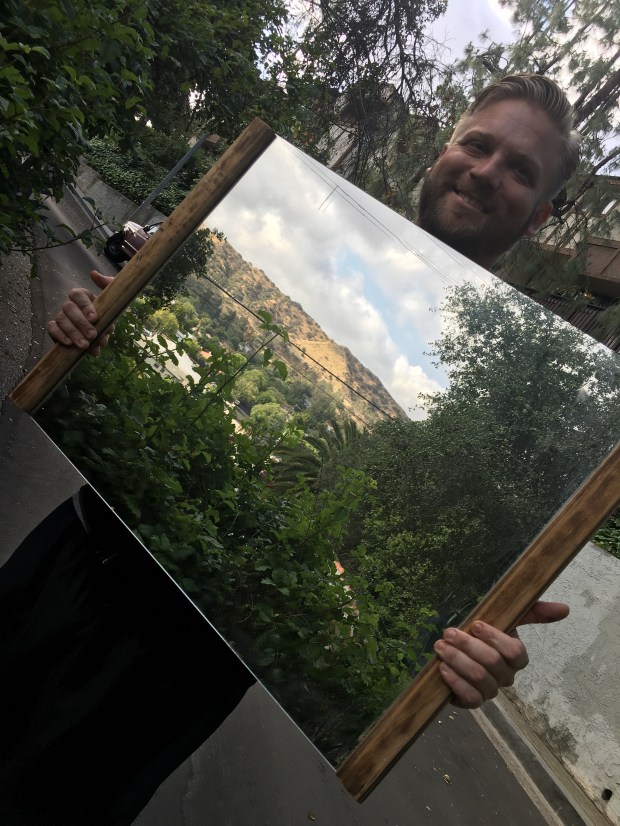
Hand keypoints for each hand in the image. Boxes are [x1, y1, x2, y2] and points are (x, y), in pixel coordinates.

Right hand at [47, 270, 114, 354]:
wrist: (104, 332)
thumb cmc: (108, 314)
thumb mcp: (114, 300)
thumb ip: (108, 285)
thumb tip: (94, 274)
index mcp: (83, 296)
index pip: (78, 294)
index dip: (85, 305)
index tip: (94, 318)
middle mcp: (71, 305)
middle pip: (68, 308)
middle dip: (80, 323)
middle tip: (92, 335)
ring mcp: (62, 316)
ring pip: (61, 319)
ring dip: (73, 333)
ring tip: (85, 345)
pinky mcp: (57, 329)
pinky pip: (52, 329)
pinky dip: (59, 336)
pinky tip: (70, 344)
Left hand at [434, 601, 569, 708]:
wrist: (459, 649)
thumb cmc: (485, 631)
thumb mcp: (508, 617)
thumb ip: (534, 611)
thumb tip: (565, 608)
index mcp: (516, 657)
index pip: (515, 652)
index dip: (495, 638)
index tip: (476, 624)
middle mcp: (506, 676)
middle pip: (492, 663)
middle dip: (468, 646)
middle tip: (449, 633)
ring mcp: (491, 691)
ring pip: (479, 678)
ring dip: (457, 660)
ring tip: (441, 646)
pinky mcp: (473, 701)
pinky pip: (469, 697)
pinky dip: (455, 682)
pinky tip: (442, 668)